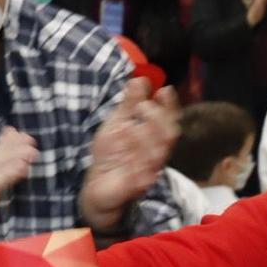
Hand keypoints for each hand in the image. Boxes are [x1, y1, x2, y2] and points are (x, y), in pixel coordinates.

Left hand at [80, 80, 179, 231]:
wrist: (97, 186)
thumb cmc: (111, 155)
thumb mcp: (117, 124)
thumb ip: (129, 104)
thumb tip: (140, 79)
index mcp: (153, 138)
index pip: (169, 121)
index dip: (170, 107)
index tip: (165, 90)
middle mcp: (155, 154)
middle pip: (167, 137)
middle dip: (158, 121)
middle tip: (143, 107)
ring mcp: (147, 172)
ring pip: (155, 155)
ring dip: (145, 139)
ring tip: (129, 127)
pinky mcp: (135, 188)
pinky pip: (140, 177)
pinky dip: (135, 164)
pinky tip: (126, 152)